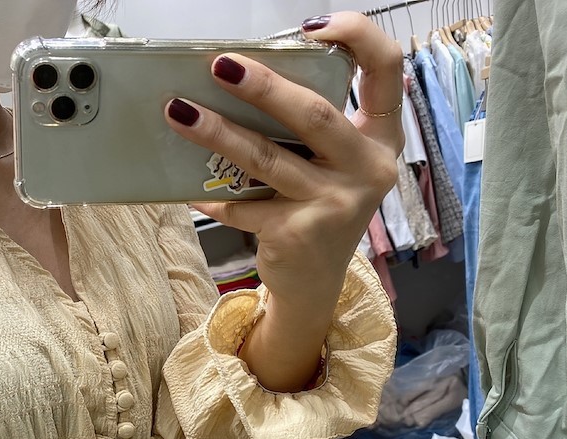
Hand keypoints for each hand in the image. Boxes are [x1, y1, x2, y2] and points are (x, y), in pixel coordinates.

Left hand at [164, 12, 403, 391]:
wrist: (315, 284)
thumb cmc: (318, 210)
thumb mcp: (333, 166)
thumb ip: (312, 128)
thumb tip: (243, 77)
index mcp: (379, 140)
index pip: (386, 70)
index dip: (356, 36)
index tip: (313, 25)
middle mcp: (366, 170)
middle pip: (313, 114)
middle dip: (263, 86)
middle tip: (220, 65)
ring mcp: (333, 204)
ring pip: (266, 157)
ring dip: (217, 132)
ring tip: (179, 111)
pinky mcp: (297, 233)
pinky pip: (242, 205)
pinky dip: (212, 195)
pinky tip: (187, 188)